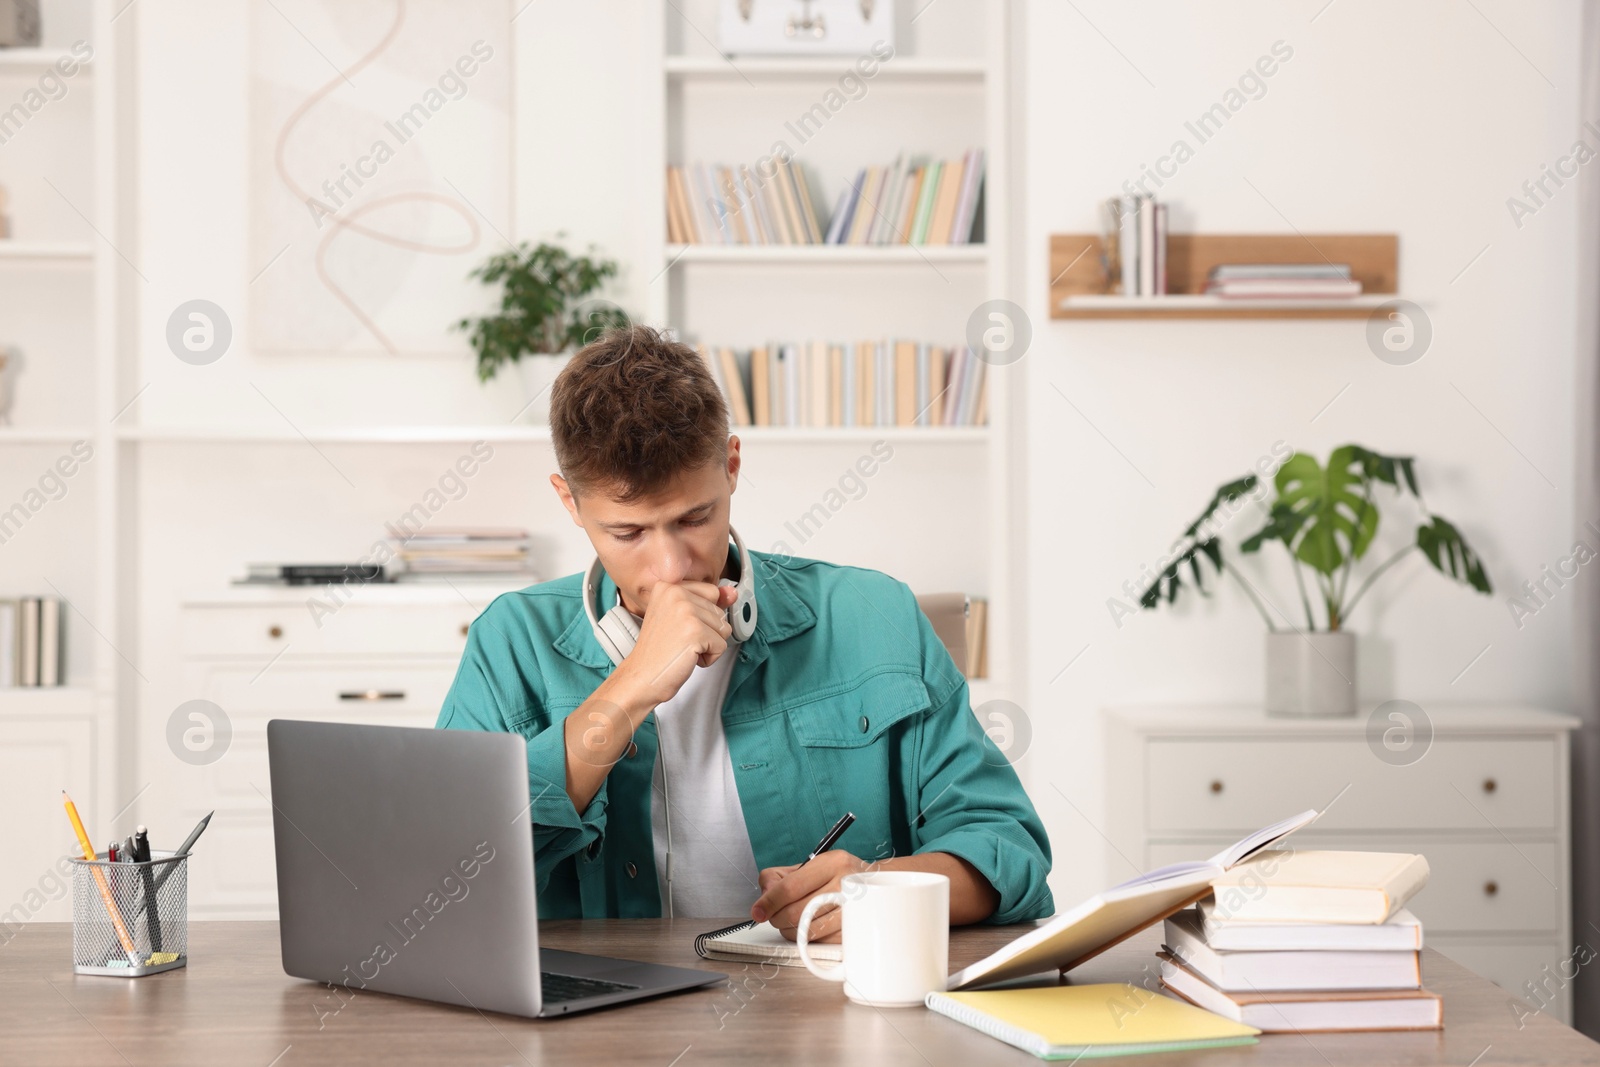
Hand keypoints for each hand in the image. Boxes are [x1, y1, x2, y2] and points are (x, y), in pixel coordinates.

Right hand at [611, 580, 736, 708]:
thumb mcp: (682, 617)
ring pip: (724, 629)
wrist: (642, 677)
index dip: (703, 616)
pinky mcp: (695, 632)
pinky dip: (709, 658)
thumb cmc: (659, 651)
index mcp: (669, 586)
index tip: (680, 628)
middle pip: (719, 611)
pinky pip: (722, 646)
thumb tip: (733, 593)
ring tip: (682, 648)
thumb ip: (709, 601)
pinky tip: (687, 658)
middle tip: (678, 640)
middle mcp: (676, 593)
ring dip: (708, 645)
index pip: (712, 593)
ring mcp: (686, 611)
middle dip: (706, 632)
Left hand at [750, 850, 868, 943]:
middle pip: (796, 912)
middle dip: (777, 918)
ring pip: (807, 931)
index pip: (791, 886)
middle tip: (775, 917)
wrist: (873, 885)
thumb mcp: (809, 866)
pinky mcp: (855, 931)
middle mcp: (845, 885)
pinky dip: (808, 939)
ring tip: (792, 922)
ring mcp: (853, 910)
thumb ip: (777, 877)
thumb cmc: (837, 876)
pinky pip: (821, 942)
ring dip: (791, 931)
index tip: (758, 912)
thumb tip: (763, 899)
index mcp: (832, 863)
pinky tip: (810, 928)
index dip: (769, 902)